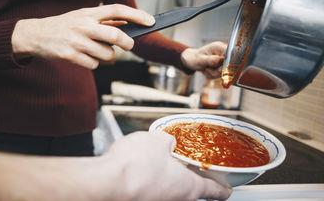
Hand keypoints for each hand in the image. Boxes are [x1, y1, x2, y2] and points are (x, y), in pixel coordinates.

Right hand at [11, 4, 154, 68]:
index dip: (136, 15)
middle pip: (116, 35)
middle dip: (127, 42)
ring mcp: (77, 41)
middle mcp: (84, 25)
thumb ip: (103, 20)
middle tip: (128, 44)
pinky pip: (94, 64)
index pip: (117, 9)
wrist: (35, 35)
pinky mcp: (71, 56)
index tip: (150, 21)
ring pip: (107, 54)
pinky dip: (93, 63)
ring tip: (97, 51)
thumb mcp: (82, 16)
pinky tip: (84, 56)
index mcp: (88, 13)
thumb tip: (127, 23)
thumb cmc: (64, 25)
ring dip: (108, 56)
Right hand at [105, 131, 231, 200]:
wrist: (107, 183)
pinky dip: (149, 179)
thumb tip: (167, 143)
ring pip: (168, 190)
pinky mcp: (141, 200)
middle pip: (190, 190)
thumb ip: (169, 142)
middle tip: (185, 162)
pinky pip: (151, 189)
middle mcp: (176, 200)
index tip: (227, 188)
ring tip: (155, 160)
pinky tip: (139, 167)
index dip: (223, 188)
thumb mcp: (159, 141)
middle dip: (188, 175)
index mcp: (190, 187)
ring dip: (166, 177)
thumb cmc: (136, 167)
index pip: (216, 192)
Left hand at [181, 41, 226, 78]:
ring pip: (224, 72)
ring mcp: (222, 60)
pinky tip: (206, 71)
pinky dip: (212, 75)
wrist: (189, 61)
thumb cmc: (193, 58)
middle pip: (228, 65)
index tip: (219, 69)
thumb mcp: (200, 59)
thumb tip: (220, 60)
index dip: (227, 63)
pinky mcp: (220, 66)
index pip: (230, 54)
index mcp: (219, 47)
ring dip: (213, 73)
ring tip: (205, 69)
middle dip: (217, 71)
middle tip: (206, 69)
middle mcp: (222, 53)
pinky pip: (219, 75)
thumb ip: (210, 60)